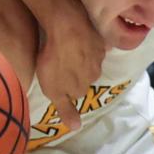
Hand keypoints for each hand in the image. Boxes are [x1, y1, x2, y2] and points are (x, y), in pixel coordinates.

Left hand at [35, 0, 103, 134]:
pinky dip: (87, 41)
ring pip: (90, 60)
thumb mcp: (54, 90)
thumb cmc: (55, 60)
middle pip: (85, 76)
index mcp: (84, 85)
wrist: (65, 25)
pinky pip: (94, 42)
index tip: (55, 79)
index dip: (65, 86)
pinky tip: (78, 36)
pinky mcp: (98, 36)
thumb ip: (66, 109)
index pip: (77, 91)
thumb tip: (77, 128)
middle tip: (59, 63)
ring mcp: (98, 53)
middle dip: (75, 72)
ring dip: (80, 57)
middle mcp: (95, 71)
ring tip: (66, 49)